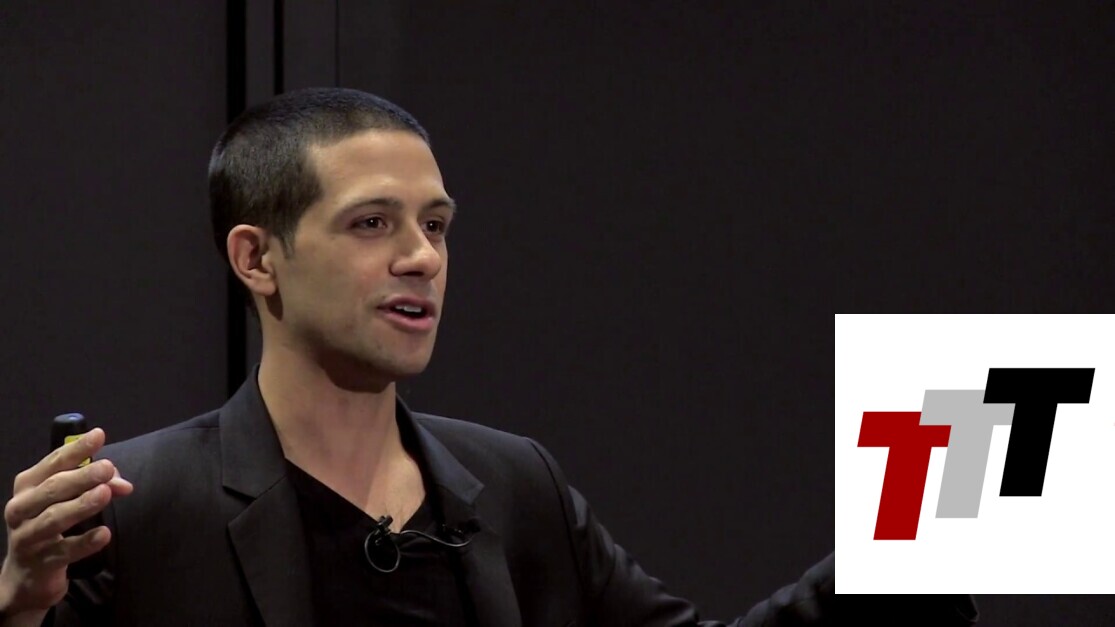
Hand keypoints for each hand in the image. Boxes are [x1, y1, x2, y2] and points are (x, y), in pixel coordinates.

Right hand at [0, 428, 132, 615]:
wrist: (28, 575)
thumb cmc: (50, 526)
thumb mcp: (67, 501)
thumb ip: (96, 486)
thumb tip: (124, 484)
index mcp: (28, 486)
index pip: (53, 462)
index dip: (76, 449)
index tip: (99, 436)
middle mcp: (21, 508)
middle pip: (52, 488)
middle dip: (81, 477)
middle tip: (107, 467)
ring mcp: (27, 537)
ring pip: (54, 518)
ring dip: (81, 505)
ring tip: (105, 494)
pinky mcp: (39, 562)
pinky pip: (64, 551)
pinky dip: (84, 542)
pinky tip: (103, 534)